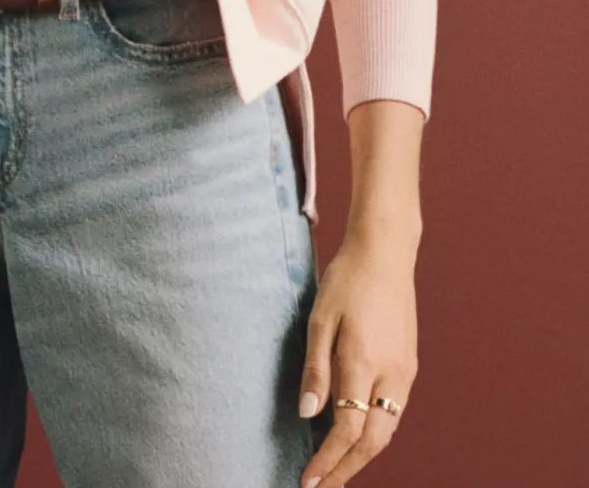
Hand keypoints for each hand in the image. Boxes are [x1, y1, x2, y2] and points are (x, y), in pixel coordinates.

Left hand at [298, 235, 418, 487]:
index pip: (347, 429)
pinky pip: (394, 413)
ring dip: (362, 456)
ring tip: (337, 471)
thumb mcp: (320, 319)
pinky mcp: (409, 366)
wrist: (385, 253)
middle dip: (347, 470)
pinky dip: (375, 434)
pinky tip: (358, 438)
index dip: (328, 460)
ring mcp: (405, 372)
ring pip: (387, 431)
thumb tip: (307, 415)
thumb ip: (315, 369)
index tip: (308, 481)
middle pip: (372, 441)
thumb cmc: (346, 280)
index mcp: (364, 361)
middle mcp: (391, 374)